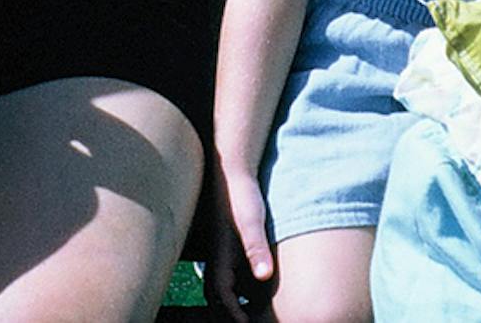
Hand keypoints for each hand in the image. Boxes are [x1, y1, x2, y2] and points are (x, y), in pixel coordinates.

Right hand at [208, 161, 274, 319]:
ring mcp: (219, 254)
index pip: (223, 299)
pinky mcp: (225, 247)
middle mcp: (217, 260)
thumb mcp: (252, 223)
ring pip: (220, 288)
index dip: (235, 316)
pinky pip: (227, 276)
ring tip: (250, 313)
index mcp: (221, 260)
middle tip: (249, 322)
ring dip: (231, 303)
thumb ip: (256, 249)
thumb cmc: (242, 197)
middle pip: (217, 298)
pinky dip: (236, 289)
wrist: (231, 173)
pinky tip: (254, 288)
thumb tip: (264, 276)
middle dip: (229, 315)